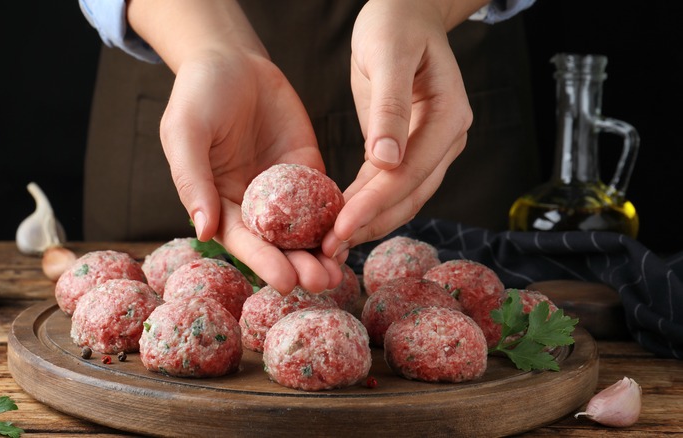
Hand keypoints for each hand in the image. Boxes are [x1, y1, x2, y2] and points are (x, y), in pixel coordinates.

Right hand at [159, 48, 344, 293]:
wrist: (232, 60)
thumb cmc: (198, 95)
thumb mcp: (185, 132)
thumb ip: (193, 179)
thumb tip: (202, 231)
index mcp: (218, 203)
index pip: (242, 241)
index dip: (263, 262)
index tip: (284, 282)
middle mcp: (251, 205)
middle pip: (278, 245)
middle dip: (299, 265)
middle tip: (322, 282)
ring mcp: (283, 191)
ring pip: (305, 230)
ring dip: (322, 252)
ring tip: (340, 270)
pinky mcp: (308, 171)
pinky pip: (325, 198)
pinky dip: (339, 218)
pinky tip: (354, 232)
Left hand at [322, 0, 478, 257]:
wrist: (407, 12)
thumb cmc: (394, 24)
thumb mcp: (388, 54)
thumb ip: (390, 107)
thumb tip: (386, 161)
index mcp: (449, 117)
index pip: (410, 173)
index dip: (375, 204)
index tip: (341, 227)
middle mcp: (448, 139)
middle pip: (411, 194)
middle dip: (370, 224)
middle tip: (329, 250)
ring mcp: (434, 147)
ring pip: (404, 198)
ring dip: (369, 223)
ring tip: (330, 245)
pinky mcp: (413, 149)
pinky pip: (392, 186)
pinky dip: (368, 205)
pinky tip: (341, 219)